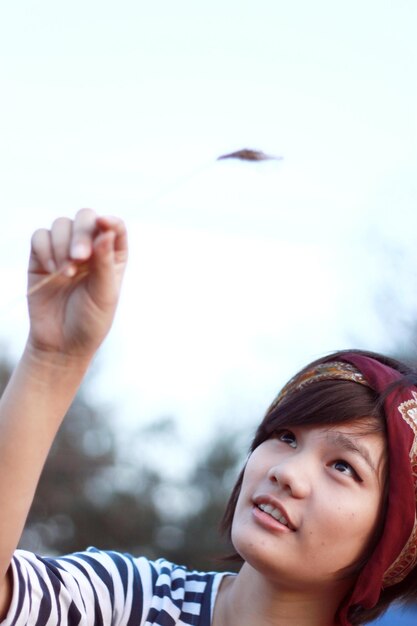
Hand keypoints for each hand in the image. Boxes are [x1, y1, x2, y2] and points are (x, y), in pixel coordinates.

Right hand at [27, 209, 127, 358]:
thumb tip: (106, 229)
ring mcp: (64, 251)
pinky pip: (40, 236)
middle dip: (81, 234)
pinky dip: (45, 249)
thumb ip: (105, 262)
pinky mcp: (41, 258)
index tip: (102, 223)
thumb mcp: (104, 293)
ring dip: (62, 245)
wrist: (61, 344)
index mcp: (112, 255)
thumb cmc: (90, 321)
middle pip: (85, 218)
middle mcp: (89, 248)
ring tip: (66, 274)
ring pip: (61, 224)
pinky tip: (51, 271)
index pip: (114, 226)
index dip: (109, 220)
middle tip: (79, 258)